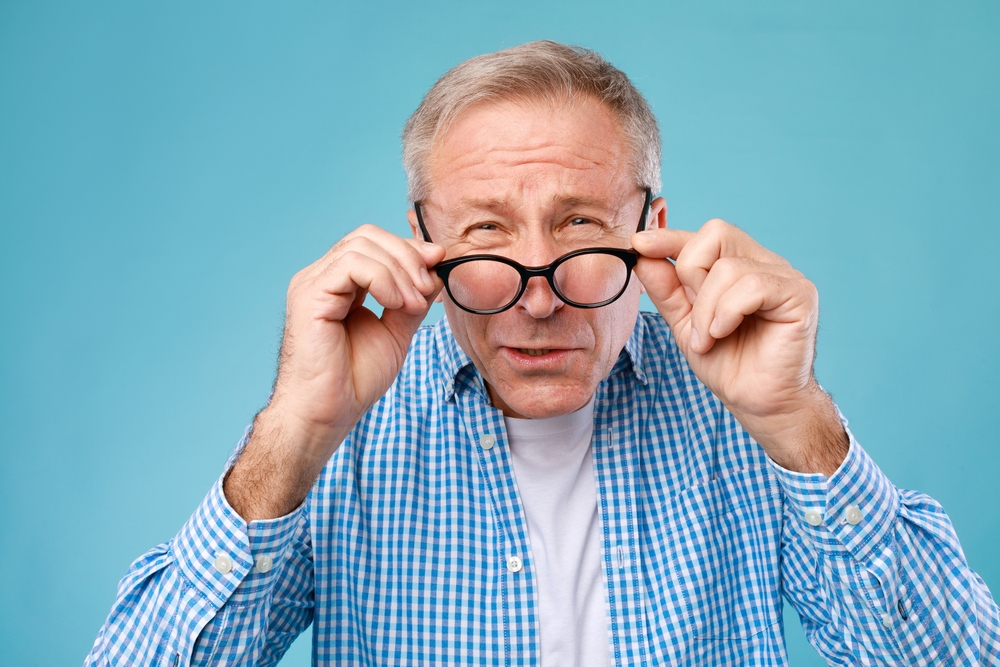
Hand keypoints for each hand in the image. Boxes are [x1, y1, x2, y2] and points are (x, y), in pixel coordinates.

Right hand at [226, 225, 444, 518]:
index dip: (409, 249)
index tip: (438, 265)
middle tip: (428, 290)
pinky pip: (351, 264)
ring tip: (415, 304)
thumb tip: (434, 269)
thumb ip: (411, 299)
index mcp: (339, 284)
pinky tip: (397, 304)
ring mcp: (312, 283)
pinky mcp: (309, 295)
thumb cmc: (353, 380)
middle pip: (368, 236)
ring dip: (400, 270)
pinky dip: (383, 279)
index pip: (374, 243)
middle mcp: (322, 277)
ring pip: (361, 245)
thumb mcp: (395, 331)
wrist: (327, 414)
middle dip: (408, 256)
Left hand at [632, 219, 846, 474]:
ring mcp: (784, 277)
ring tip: (708, 339)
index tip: (639, 244)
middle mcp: (764, 264)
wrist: (757, 402)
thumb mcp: (684, 323)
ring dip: (706, 309)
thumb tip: (643, 255)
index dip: (671, 236)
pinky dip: (727, 312)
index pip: (705, 235)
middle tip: (694, 317)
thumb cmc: (728, 364)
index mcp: (740, 265)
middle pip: (716, 234)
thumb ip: (666, 289)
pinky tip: (724, 333)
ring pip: (728, 268)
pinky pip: (752, 285)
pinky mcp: (800, 295)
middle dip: (691, 275)